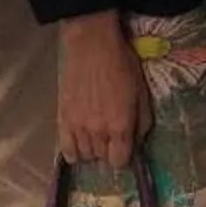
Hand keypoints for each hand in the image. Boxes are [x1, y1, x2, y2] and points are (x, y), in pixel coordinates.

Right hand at [58, 17, 153, 169]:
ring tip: (96, 136)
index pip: (120, 160)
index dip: (125, 156)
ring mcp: (78, 127)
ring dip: (93, 149)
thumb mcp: (141, 92)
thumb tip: (138, 141)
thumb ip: (142, 121)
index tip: (126, 147)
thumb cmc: (121, 64)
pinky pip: (65, 149)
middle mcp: (98, 131)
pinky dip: (73, 152)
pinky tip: (79, 146)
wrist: (92, 46)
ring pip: (86, 154)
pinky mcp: (63, 119)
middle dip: (110, 150)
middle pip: (103, 158)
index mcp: (120, 125)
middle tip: (112, 136)